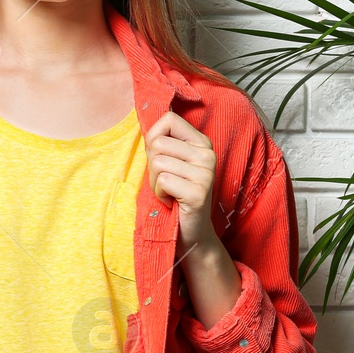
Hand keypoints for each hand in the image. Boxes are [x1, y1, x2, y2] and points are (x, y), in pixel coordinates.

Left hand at [144, 108, 218, 259]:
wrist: (190, 233)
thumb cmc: (174, 195)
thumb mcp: (169, 163)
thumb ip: (162, 142)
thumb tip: (145, 120)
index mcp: (202, 143)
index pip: (168, 119)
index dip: (154, 138)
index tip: (160, 158)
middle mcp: (208, 155)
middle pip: (157, 144)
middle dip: (152, 166)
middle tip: (166, 182)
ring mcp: (206, 173)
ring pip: (157, 163)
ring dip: (155, 182)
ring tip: (169, 192)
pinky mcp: (198, 192)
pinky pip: (162, 181)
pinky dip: (159, 194)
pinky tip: (172, 202)